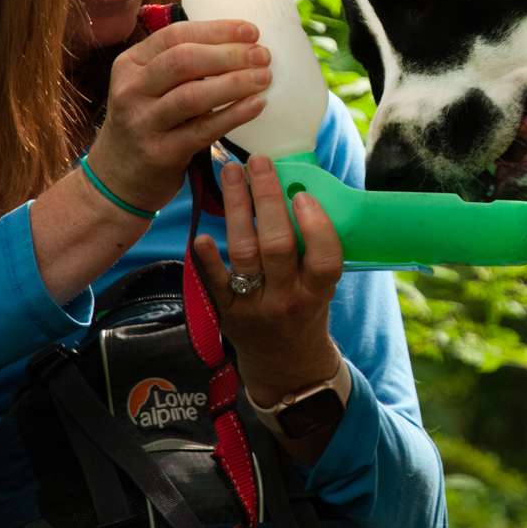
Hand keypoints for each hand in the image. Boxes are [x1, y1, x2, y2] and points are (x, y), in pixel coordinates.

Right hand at [86, 19, 269, 212]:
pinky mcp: (160, 153)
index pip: (175, 36)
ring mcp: (143, 123)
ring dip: (235, 83)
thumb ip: (182, 65)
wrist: (117, 177)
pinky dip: (234, 115)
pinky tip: (257, 105)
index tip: (252, 32)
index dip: (217, 30)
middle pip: (184, 61)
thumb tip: (241, 44)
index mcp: (131, 64)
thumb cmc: (147, 122)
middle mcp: (131, 90)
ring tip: (264, 78)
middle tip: (263, 56)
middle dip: (229, 54)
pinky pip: (203, 130)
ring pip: (193, 95)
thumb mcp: (149, 86)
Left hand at [193, 155, 343, 404]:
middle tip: (259, 162)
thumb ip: (313, 249)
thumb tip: (297, 186)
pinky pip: (215, 283)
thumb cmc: (307, 311)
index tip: (303, 194)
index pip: (325, 258)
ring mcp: (255, 306)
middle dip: (267, 199)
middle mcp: (287, 299)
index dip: (316, 226)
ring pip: (245, 253)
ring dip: (237, 209)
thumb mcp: (322, 287)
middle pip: (278, 246)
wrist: (286, 365)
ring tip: (231, 172)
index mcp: (318, 292)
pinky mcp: (226, 312)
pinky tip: (201, 235)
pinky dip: (207, 260)